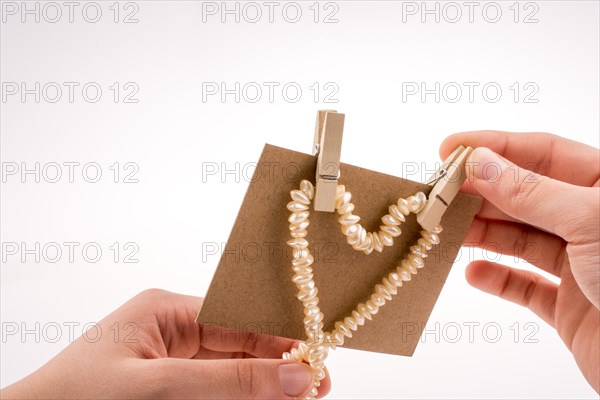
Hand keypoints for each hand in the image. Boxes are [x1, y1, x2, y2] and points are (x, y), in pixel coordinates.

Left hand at [0, 289, 330, 398]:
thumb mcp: (160, 387)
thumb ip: (230, 382)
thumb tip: (297, 376)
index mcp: (167, 311)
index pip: (239, 320)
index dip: (280, 338)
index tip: (316, 357)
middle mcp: (173, 334)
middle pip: (242, 347)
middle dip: (279, 367)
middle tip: (318, 387)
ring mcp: (171, 366)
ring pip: (233, 372)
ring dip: (264, 386)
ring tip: (301, 398)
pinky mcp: (170, 391)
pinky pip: (216, 390)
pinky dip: (243, 396)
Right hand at [441, 131, 598, 392]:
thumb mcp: (588, 221)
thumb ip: (530, 192)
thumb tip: (480, 163)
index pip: (543, 153)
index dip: (495, 146)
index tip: (451, 149)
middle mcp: (592, 223)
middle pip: (524, 197)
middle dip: (480, 194)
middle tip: (440, 195)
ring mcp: (581, 265)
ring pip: (520, 240)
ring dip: (482, 234)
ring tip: (447, 230)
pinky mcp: (570, 306)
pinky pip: (525, 287)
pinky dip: (497, 280)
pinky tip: (474, 273)